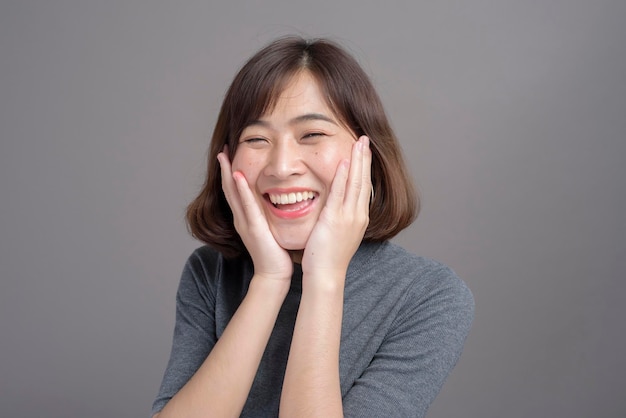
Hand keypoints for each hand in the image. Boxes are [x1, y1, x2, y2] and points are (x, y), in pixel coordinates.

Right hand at [218, 148, 292, 281]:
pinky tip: (238, 176)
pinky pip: (246, 205)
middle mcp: (241, 218)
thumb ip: (268, 215)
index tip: (229, 153)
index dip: (230, 172)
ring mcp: (245, 222)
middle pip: (229, 188)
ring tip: (224, 155)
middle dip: (224, 167)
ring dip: (228, 173)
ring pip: (233, 193)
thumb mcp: (270, 227)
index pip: (235, 190)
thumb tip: (279, 199)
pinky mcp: (253, 228)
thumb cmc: (276, 253)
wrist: (274, 274)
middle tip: (222, 148)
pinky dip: (241, 190)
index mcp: (245, 217)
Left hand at [301, 136, 371, 278]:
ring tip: (359, 143)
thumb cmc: (328, 257)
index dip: (364, 168)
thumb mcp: (337, 233)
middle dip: (365, 159)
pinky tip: (343, 162)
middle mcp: (357, 215)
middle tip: (365, 139)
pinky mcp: (336, 220)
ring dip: (357, 161)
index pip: (363, 187)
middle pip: (363, 181)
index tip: (364, 152)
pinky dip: (342, 176)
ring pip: (355, 183)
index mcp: (358, 218)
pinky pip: (340, 193)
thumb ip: (339, 217)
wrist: (326, 275)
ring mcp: (349, 217)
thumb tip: (336, 207)